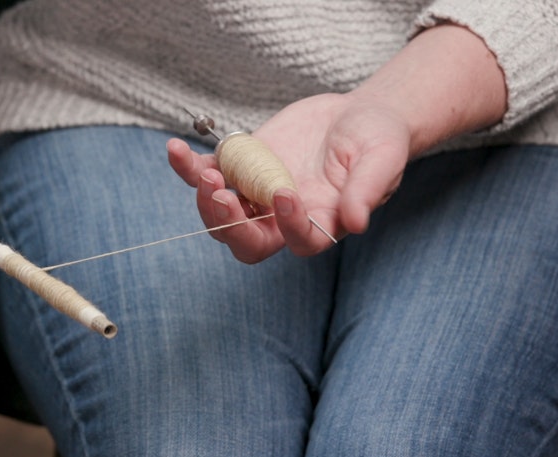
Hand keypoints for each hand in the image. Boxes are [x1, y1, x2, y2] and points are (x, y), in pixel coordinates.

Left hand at [169, 24, 506, 262]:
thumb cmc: (377, 139)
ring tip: (202, 172)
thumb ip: (368, 190)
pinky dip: (187, 166)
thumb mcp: (382, 158)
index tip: (285, 194)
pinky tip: (175, 150)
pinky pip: (206, 175)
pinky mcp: (239, 169)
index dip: (289, 227)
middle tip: (222, 194)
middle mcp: (283, 219)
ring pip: (221, 215)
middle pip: (247, 242)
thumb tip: (356, 223)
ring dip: (206, 198)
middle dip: (229, 224)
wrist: (355, 114)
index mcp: (321, 223)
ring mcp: (257, 195)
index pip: (299, 241)